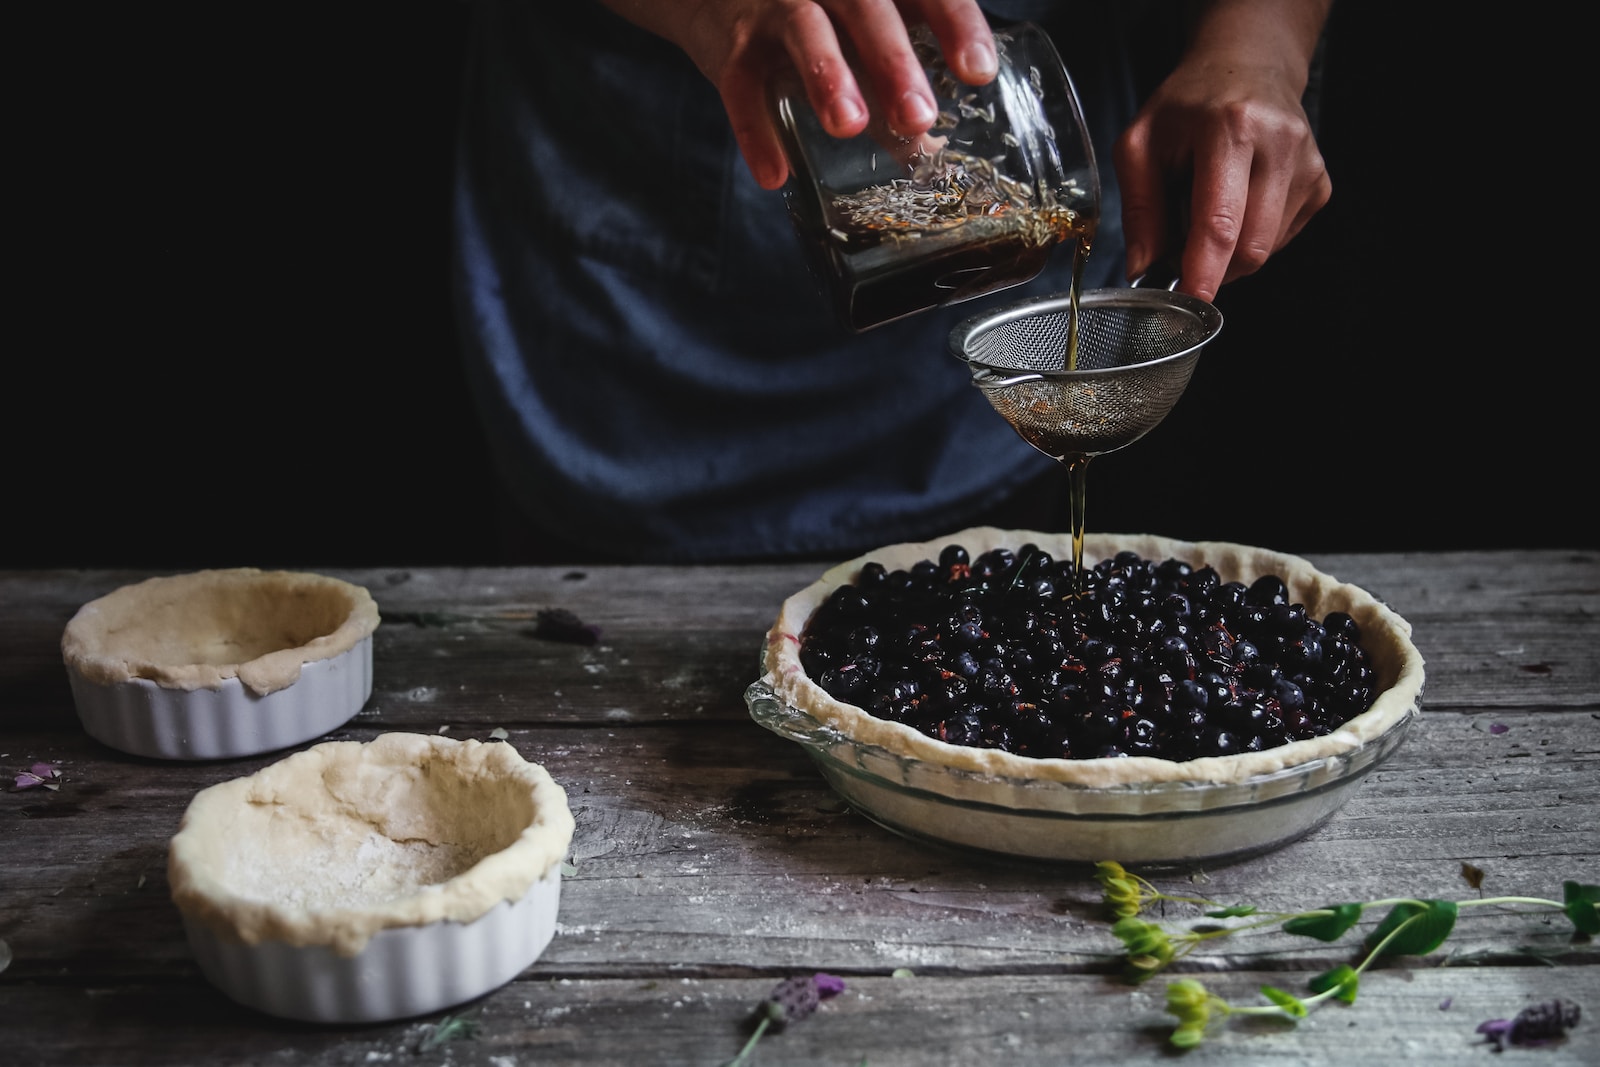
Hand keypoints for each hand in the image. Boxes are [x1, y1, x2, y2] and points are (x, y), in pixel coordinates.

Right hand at [598, 0, 996, 188]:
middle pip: (867, 9)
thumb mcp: (857, 34)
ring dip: (828, 77)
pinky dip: (755, 130)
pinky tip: (775, 172)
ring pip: (805, 30)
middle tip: (919, 116)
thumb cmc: (810, 13)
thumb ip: (890, 81)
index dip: (955, 24)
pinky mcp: (731, 45)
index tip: (977, 70)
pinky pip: (741, 85)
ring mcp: (776, 7)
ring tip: (849, 125)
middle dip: (894, 61)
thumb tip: (925, 146)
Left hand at [1113, 0, 1333, 301]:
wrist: (1247, 65)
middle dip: (1211, 265)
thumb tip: (1143, 269)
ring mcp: (1307, 166)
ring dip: (1228, 250)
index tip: (1188, 302)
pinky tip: (1238, 202)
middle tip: (1180, 245)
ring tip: (1209, 206)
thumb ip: (1139, 209)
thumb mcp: (1140, 144)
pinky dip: (1250, 237)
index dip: (1203, 272)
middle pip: (1249, 247)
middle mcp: (1279, 145)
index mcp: (1230, 129)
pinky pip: (1280, 240)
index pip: (1219, 222)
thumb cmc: (1189, 104)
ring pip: (1265, 250)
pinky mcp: (1320, 184)